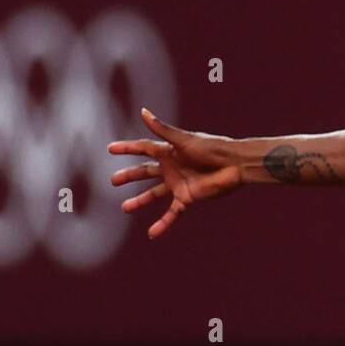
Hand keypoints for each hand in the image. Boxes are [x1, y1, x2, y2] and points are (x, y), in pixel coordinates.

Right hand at [107, 108, 241, 238]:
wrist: (234, 165)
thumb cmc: (212, 148)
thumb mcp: (183, 140)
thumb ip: (162, 129)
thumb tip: (143, 112)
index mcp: (169, 151)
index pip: (143, 149)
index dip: (127, 148)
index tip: (110, 149)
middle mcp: (172, 167)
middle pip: (145, 172)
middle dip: (129, 176)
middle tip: (113, 180)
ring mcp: (178, 183)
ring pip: (154, 194)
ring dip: (140, 201)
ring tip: (125, 208)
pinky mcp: (187, 197)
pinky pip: (172, 213)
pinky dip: (163, 224)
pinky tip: (152, 233)